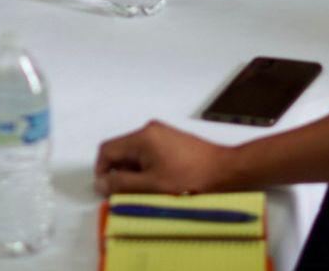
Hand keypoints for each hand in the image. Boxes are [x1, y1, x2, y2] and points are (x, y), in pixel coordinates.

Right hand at [94, 121, 233, 195]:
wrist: (228, 172)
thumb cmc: (191, 180)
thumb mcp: (151, 187)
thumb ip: (122, 185)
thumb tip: (100, 182)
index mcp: (142, 136)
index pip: (107, 150)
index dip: (102, 172)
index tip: (108, 192)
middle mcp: (151, 130)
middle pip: (122, 153)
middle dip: (121, 176)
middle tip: (132, 197)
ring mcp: (164, 135)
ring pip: (137, 157)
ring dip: (137, 176)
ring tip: (151, 194)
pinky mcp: (174, 143)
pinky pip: (151, 156)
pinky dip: (150, 172)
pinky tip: (162, 187)